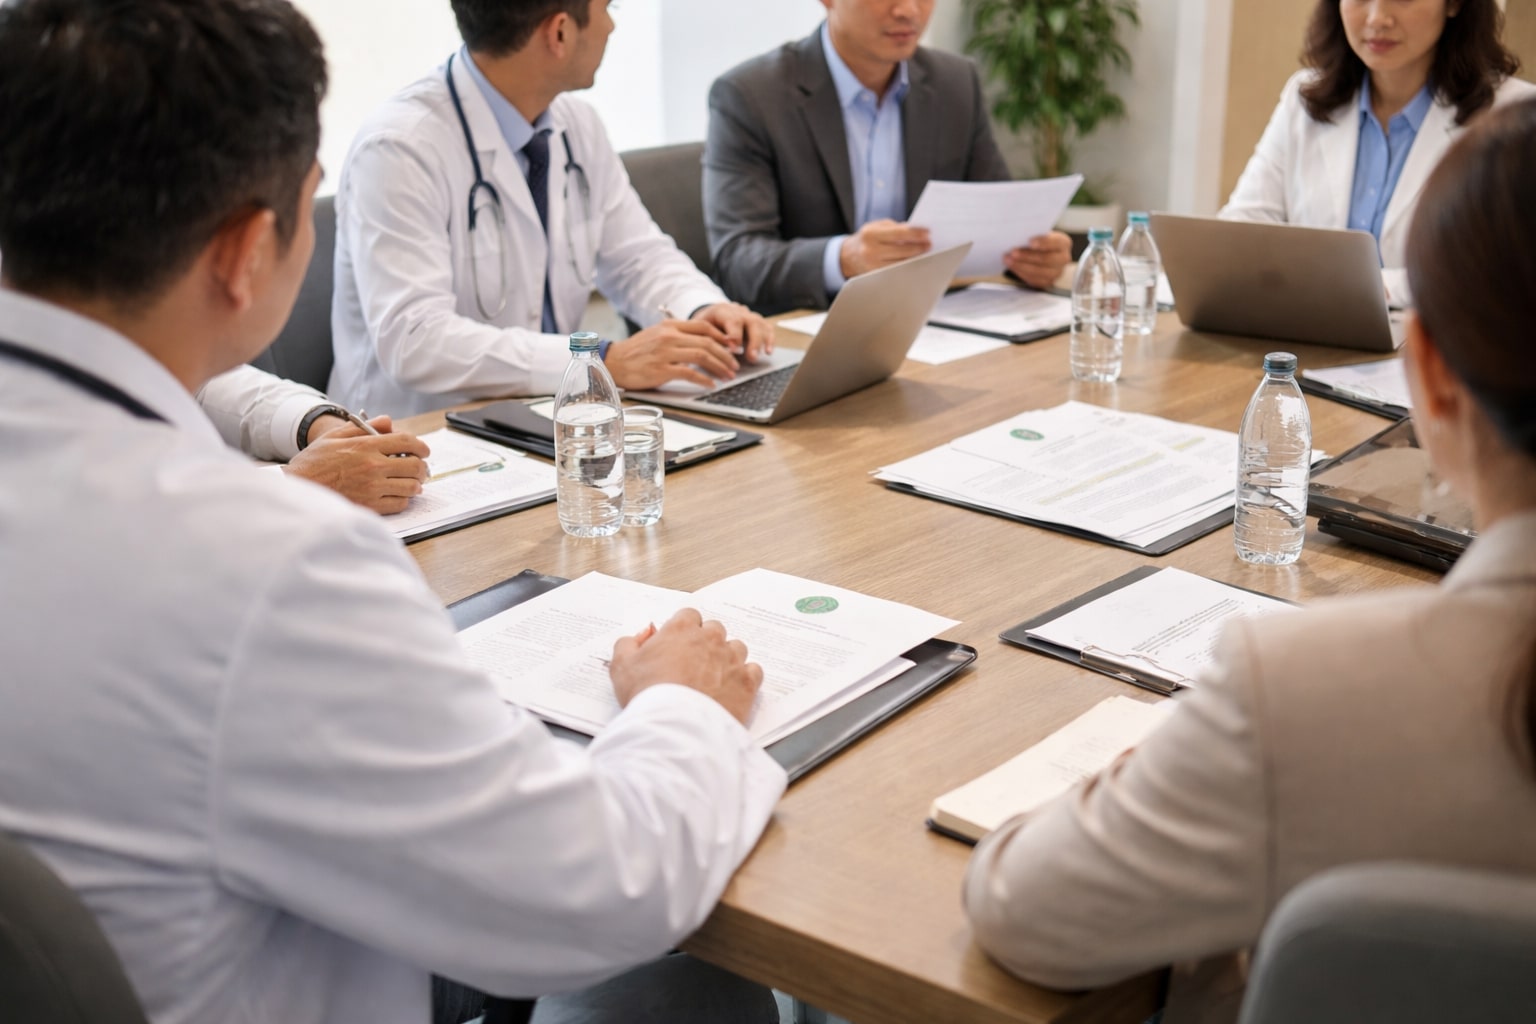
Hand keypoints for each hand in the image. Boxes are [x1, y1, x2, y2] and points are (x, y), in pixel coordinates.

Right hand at [284, 415, 430, 514]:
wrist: (298, 487)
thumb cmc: (315, 461)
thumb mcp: (335, 436)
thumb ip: (363, 427)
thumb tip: (388, 421)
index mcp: (366, 445)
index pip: (407, 442)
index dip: (421, 446)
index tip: (424, 451)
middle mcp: (372, 466)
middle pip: (414, 465)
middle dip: (422, 467)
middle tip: (420, 469)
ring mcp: (372, 487)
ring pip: (411, 487)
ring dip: (415, 484)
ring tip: (410, 482)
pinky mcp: (370, 506)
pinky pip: (400, 503)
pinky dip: (403, 499)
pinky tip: (397, 495)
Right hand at [605, 320, 740, 389]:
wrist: (614, 362)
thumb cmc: (636, 351)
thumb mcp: (657, 335)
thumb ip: (677, 336)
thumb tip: (702, 343)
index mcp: (670, 326)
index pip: (703, 326)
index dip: (722, 337)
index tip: (732, 346)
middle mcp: (669, 337)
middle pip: (707, 342)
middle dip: (725, 355)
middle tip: (735, 365)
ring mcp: (665, 353)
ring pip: (701, 356)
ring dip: (719, 367)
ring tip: (728, 376)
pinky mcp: (661, 370)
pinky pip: (689, 373)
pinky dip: (704, 379)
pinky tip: (711, 384)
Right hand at [609, 608, 763, 725]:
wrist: (675, 728)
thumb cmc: (648, 696)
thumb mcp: (621, 667)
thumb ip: (628, 644)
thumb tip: (641, 636)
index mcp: (681, 629)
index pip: (689, 615)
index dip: (683, 630)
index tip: (678, 644)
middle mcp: (710, 638)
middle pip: (714, 629)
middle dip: (706, 642)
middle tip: (693, 664)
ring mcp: (732, 659)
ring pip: (736, 648)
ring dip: (727, 658)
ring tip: (713, 679)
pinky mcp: (747, 682)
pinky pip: (753, 670)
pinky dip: (744, 678)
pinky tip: (731, 689)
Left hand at [692, 302, 773, 361]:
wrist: (708, 316)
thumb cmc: (702, 327)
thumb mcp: (697, 331)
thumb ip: (705, 340)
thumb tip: (711, 355)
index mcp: (721, 310)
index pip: (733, 320)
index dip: (735, 336)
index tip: (734, 350)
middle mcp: (738, 310)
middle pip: (750, 322)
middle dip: (752, 341)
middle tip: (751, 357)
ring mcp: (749, 315)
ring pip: (760, 324)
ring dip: (761, 342)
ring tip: (757, 357)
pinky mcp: (757, 322)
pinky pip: (767, 329)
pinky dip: (770, 340)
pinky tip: (769, 352)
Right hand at [839, 219, 930, 278]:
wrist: (849, 256)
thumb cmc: (868, 238)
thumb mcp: (878, 226)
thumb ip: (896, 228)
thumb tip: (917, 232)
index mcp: (870, 234)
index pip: (898, 234)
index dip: (915, 234)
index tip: (927, 233)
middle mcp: (870, 251)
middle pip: (902, 251)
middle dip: (918, 247)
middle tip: (929, 245)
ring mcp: (873, 267)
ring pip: (901, 264)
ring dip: (915, 258)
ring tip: (924, 253)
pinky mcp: (876, 277)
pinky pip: (896, 272)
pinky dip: (907, 267)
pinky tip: (914, 262)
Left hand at [1004, 231, 1072, 288]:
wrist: (1042, 251)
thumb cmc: (1040, 240)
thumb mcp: (1039, 233)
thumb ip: (1033, 233)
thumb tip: (1018, 236)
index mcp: (1064, 243)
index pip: (1055, 243)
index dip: (1043, 242)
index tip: (1030, 241)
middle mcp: (1063, 259)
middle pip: (1045, 259)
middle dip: (1027, 256)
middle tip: (1013, 252)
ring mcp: (1056, 272)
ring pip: (1038, 272)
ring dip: (1021, 266)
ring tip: (1008, 260)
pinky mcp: (1047, 282)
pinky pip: (1033, 280)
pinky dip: (1020, 273)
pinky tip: (1012, 267)